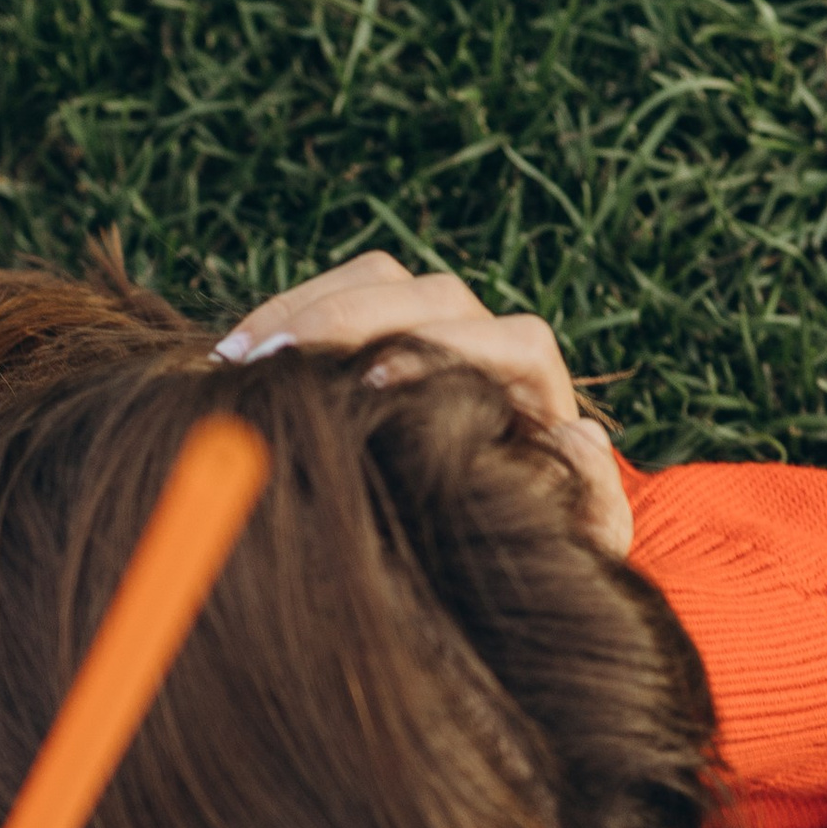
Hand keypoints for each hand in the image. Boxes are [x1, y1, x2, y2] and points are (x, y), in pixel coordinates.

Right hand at [223, 250, 632, 553]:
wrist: (491, 547)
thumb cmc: (529, 549)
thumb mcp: (577, 548)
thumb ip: (595, 502)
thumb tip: (582, 434)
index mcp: (541, 393)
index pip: (515, 343)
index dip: (446, 353)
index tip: (375, 382)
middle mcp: (491, 345)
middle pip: (437, 294)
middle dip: (353, 318)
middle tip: (279, 362)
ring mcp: (434, 330)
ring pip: (380, 278)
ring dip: (306, 309)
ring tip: (240, 360)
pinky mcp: (382, 330)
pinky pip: (337, 292)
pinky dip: (285, 315)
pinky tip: (231, 360)